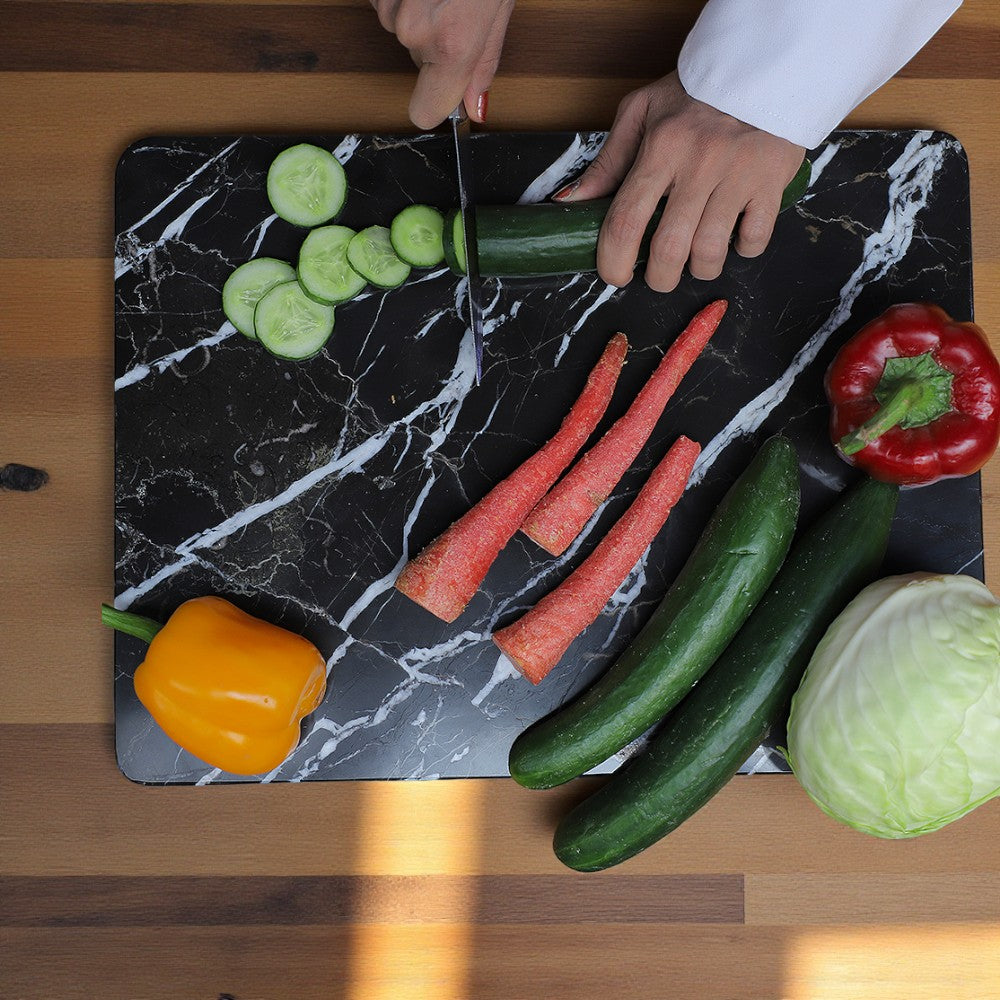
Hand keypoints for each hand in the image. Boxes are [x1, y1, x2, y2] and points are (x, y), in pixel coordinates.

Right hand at [372, 0, 514, 128]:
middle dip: (435, 40)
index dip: (436, 104)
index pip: (425, 111)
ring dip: (419, 12)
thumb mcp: (499, 7)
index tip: (444, 93)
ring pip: (403, 30)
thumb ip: (484, 62)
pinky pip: (389, 5)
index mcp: (452, 42)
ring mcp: (389, 7)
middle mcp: (414, 30)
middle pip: (418, 61)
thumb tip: (475, 107)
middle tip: (453, 5)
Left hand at [556, 72, 805, 291]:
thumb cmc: (697, 92)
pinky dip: (743, 250)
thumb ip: (608, 160)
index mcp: (660, 147)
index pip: (625, 221)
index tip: (615, 276)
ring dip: (700, 269)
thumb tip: (571, 201)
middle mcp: (699, 163)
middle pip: (669, 249)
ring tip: (697, 260)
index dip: (614, 261)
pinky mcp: (772, 181)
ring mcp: (738, 174)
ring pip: (711, 252)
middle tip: (659, 276)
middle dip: (659, 277)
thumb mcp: (642, 111)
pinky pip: (755, 239)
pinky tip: (734, 237)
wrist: (766, 62)